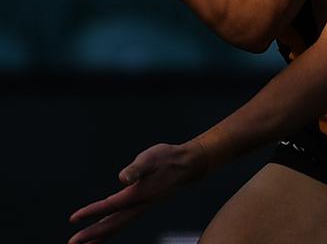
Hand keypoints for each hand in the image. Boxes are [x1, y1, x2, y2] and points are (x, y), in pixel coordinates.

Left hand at [68, 142, 207, 243]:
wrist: (188, 165)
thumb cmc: (168, 159)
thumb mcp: (151, 157)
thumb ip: (137, 168)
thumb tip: (123, 177)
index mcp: (140, 194)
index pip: (111, 206)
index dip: (92, 212)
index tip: (74, 218)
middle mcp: (140, 205)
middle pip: (113, 224)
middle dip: (92, 234)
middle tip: (73, 243)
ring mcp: (141, 207)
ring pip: (117, 226)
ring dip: (99, 236)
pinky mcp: (142, 206)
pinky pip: (122, 221)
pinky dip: (109, 229)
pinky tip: (103, 231)